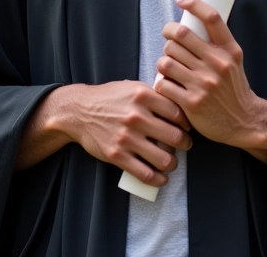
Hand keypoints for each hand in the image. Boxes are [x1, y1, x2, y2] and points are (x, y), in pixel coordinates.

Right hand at [20, 81, 191, 185]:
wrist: (79, 111)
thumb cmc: (110, 98)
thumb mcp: (132, 87)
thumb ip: (154, 95)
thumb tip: (179, 105)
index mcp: (143, 95)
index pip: (177, 113)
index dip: (187, 123)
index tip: (187, 127)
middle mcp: (136, 116)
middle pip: (175, 136)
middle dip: (185, 144)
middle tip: (185, 145)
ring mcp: (127, 137)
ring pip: (164, 158)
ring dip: (173, 163)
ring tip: (172, 161)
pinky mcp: (117, 155)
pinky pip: (145, 173)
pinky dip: (158, 179)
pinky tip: (162, 178)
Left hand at [154, 0, 266, 165]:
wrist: (243, 121)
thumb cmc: (233, 87)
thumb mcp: (233, 59)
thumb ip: (215, 43)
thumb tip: (190, 21)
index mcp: (229, 50)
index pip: (212, 17)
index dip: (194, 3)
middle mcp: (217, 64)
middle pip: (181, 35)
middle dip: (169, 34)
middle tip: (169, 39)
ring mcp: (204, 83)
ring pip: (166, 59)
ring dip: (163, 60)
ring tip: (169, 65)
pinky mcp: (191, 103)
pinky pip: (163, 83)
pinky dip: (162, 82)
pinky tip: (169, 84)